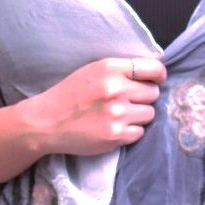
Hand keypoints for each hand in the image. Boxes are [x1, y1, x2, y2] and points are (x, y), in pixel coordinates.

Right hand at [31, 56, 166, 156]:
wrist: (46, 121)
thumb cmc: (70, 94)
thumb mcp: (93, 70)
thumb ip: (121, 69)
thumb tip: (156, 71)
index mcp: (110, 69)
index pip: (153, 68)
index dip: (158, 75)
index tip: (156, 80)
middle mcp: (116, 89)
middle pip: (153, 93)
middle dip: (143, 97)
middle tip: (126, 101)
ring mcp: (117, 114)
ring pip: (149, 114)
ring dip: (138, 115)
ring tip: (118, 115)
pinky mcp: (115, 135)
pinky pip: (139, 132)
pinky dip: (130, 131)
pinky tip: (113, 127)